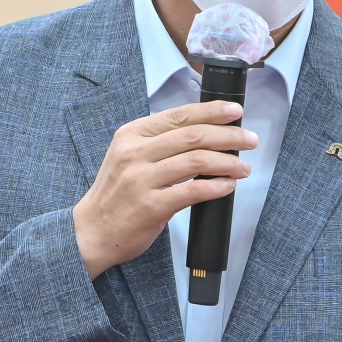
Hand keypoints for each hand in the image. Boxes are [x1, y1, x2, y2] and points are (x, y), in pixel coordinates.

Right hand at [73, 101, 256, 278]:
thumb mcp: (128, 156)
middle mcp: (135, 153)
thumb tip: (203, 133)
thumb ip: (158, 143)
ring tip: (243, 167)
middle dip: (229, 135)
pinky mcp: (151, 206)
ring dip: (228, 162)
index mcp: (132, 134)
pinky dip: (217, 187)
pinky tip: (228, 186)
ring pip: (197, 161)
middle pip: (193, 135)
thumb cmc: (115, 194)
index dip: (212, 111)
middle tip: (249, 140)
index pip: (179, 115)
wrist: (91, 231)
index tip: (235, 111)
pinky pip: (193, 191)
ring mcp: (142, 179)